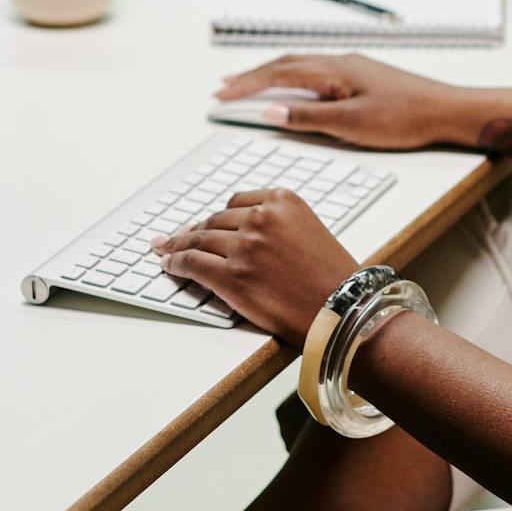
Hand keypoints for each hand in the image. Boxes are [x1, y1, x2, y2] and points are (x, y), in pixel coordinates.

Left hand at [153, 190, 359, 344]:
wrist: (344, 309)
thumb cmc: (332, 278)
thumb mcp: (309, 231)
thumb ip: (277, 225)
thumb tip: (238, 234)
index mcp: (282, 200)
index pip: (237, 203)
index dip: (217, 217)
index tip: (204, 224)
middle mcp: (261, 218)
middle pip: (215, 220)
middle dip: (194, 231)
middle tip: (176, 239)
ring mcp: (245, 246)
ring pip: (199, 240)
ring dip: (179, 246)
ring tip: (166, 250)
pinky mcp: (232, 276)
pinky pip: (192, 264)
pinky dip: (176, 264)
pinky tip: (170, 266)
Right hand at [215, 54, 479, 149]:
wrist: (447, 111)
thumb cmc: (406, 118)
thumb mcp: (352, 125)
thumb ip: (308, 117)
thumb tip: (270, 110)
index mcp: (334, 70)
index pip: (278, 74)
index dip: (246, 85)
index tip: (220, 96)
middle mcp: (340, 62)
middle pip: (284, 64)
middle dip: (250, 76)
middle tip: (223, 89)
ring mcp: (351, 67)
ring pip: (300, 65)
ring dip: (270, 74)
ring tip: (247, 85)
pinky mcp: (361, 76)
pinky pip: (315, 71)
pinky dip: (292, 78)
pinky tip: (292, 88)